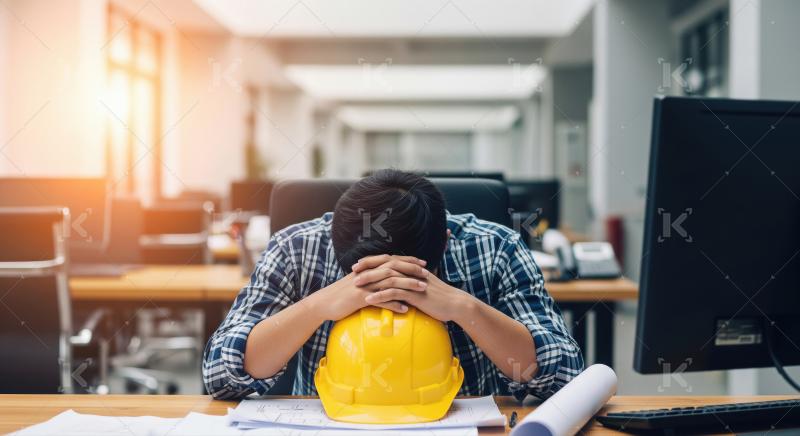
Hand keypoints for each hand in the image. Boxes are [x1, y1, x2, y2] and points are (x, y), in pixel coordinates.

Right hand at [313, 255, 427, 320]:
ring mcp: (363, 285)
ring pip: (390, 282)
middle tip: (427, 273)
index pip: (391, 260)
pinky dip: (394, 304)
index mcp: (368, 269)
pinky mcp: (359, 298)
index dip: (408, 261)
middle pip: (393, 268)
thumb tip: (386, 280)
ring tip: (422, 289)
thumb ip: (371, 279)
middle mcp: (367, 274)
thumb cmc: (341, 295)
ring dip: (408, 285)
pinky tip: (406, 308)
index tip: (423, 263)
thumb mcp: (358, 283)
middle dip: (412, 269)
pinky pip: (380, 300)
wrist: (323, 303)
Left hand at [359, 260, 473, 322]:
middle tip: (353, 270)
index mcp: (412, 269)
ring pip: (387, 277)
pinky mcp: (415, 294)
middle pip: (385, 265)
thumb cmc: (439, 299)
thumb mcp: (423, 287)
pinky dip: (380, 296)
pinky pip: (394, 293)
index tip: (359, 263)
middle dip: (368, 266)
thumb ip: (411, 284)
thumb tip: (399, 287)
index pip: (389, 260)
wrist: (456, 304)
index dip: (373, 261)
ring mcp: (413, 282)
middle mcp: (411, 272)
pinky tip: (368, 300)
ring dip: (370, 280)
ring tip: (356, 285)